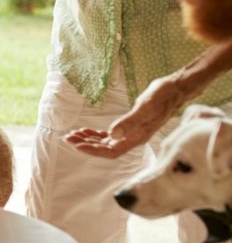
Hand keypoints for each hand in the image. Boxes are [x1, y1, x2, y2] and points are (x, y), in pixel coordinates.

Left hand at [64, 74, 184, 157]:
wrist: (175, 89)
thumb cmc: (162, 97)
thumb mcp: (145, 108)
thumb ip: (129, 122)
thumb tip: (112, 135)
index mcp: (137, 138)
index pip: (111, 152)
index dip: (93, 151)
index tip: (76, 146)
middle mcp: (133, 139)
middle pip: (106, 148)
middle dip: (86, 144)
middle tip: (67, 138)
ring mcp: (132, 133)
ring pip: (106, 142)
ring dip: (89, 139)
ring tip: (72, 135)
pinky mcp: (130, 126)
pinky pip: (110, 135)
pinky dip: (97, 133)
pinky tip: (85, 130)